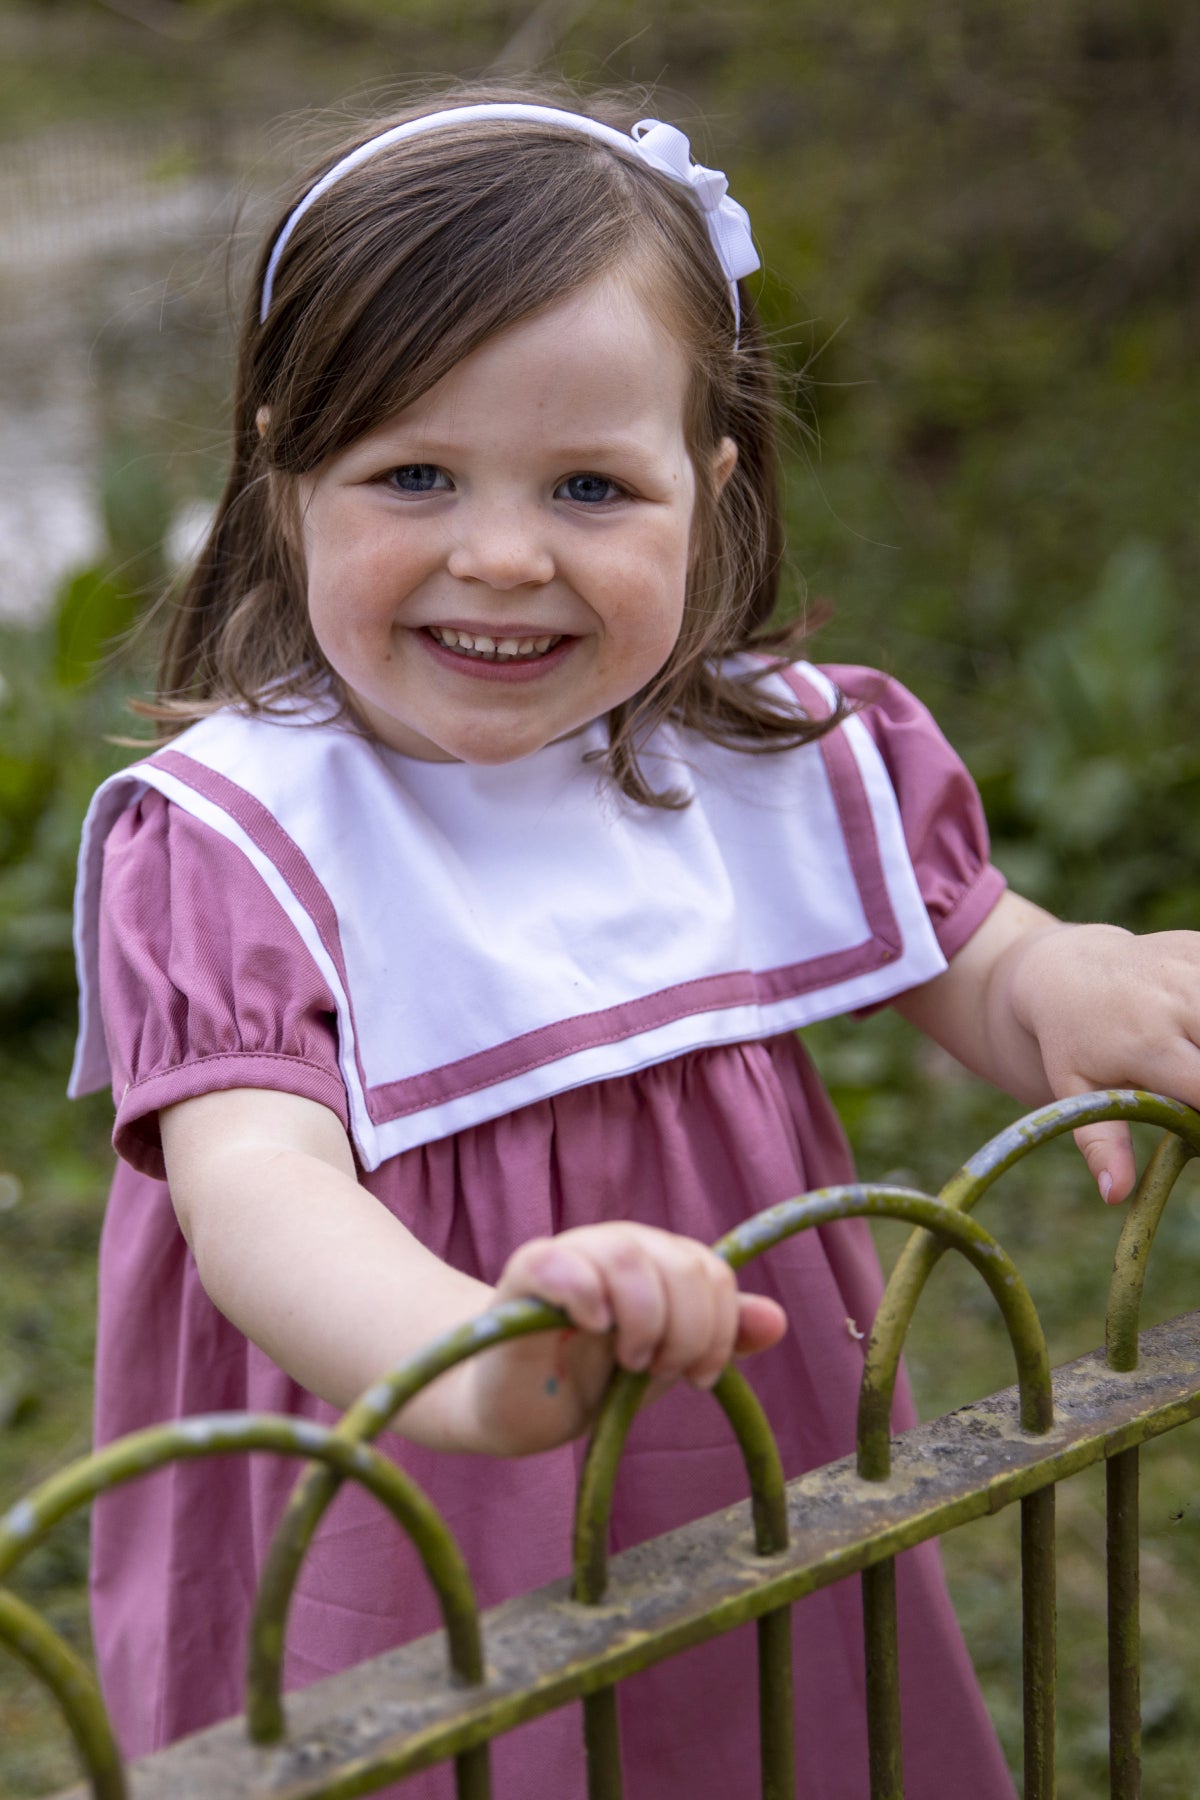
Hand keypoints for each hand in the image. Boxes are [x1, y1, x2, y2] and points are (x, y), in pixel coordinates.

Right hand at [462, 1224, 786, 1456]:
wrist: (517, 1407)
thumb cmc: (592, 1379)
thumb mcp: (665, 1363)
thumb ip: (717, 1338)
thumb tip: (777, 1320)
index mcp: (656, 1262)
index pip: (712, 1270)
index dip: (720, 1326)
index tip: (699, 1377)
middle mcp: (616, 1246)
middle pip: (679, 1262)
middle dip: (687, 1330)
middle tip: (660, 1372)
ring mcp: (568, 1256)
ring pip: (628, 1254)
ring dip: (643, 1318)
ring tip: (628, 1360)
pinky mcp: (521, 1278)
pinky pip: (557, 1263)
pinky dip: (585, 1295)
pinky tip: (593, 1328)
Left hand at [1006, 922, 1199, 1203]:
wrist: (1065, 970)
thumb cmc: (1073, 1042)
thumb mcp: (1075, 1092)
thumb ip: (1101, 1141)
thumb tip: (1116, 1194)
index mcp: (1146, 1044)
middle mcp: (1175, 1001)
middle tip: (1192, 1088)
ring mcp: (1192, 967)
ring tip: (1190, 1064)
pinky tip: (1194, 1037)